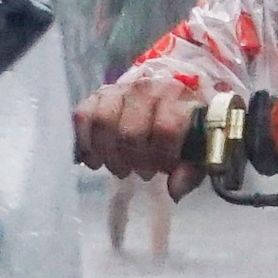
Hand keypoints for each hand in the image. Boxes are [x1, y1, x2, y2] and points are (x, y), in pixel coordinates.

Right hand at [75, 66, 206, 184]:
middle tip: (142, 173)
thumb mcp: (195, 150)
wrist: (166, 102)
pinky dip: (84, 142)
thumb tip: (174, 190)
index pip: (165, 129)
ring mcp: (120, 89)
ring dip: (109, 155)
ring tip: (121, 169)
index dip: (162, 156)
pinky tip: (94, 161)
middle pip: (130, 132)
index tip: (164, 169)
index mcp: (177, 97)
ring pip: (103, 123)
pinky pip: (82, 115)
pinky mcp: (99, 95)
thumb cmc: (182, 130)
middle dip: (135, 161)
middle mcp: (146, 87)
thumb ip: (190, 171)